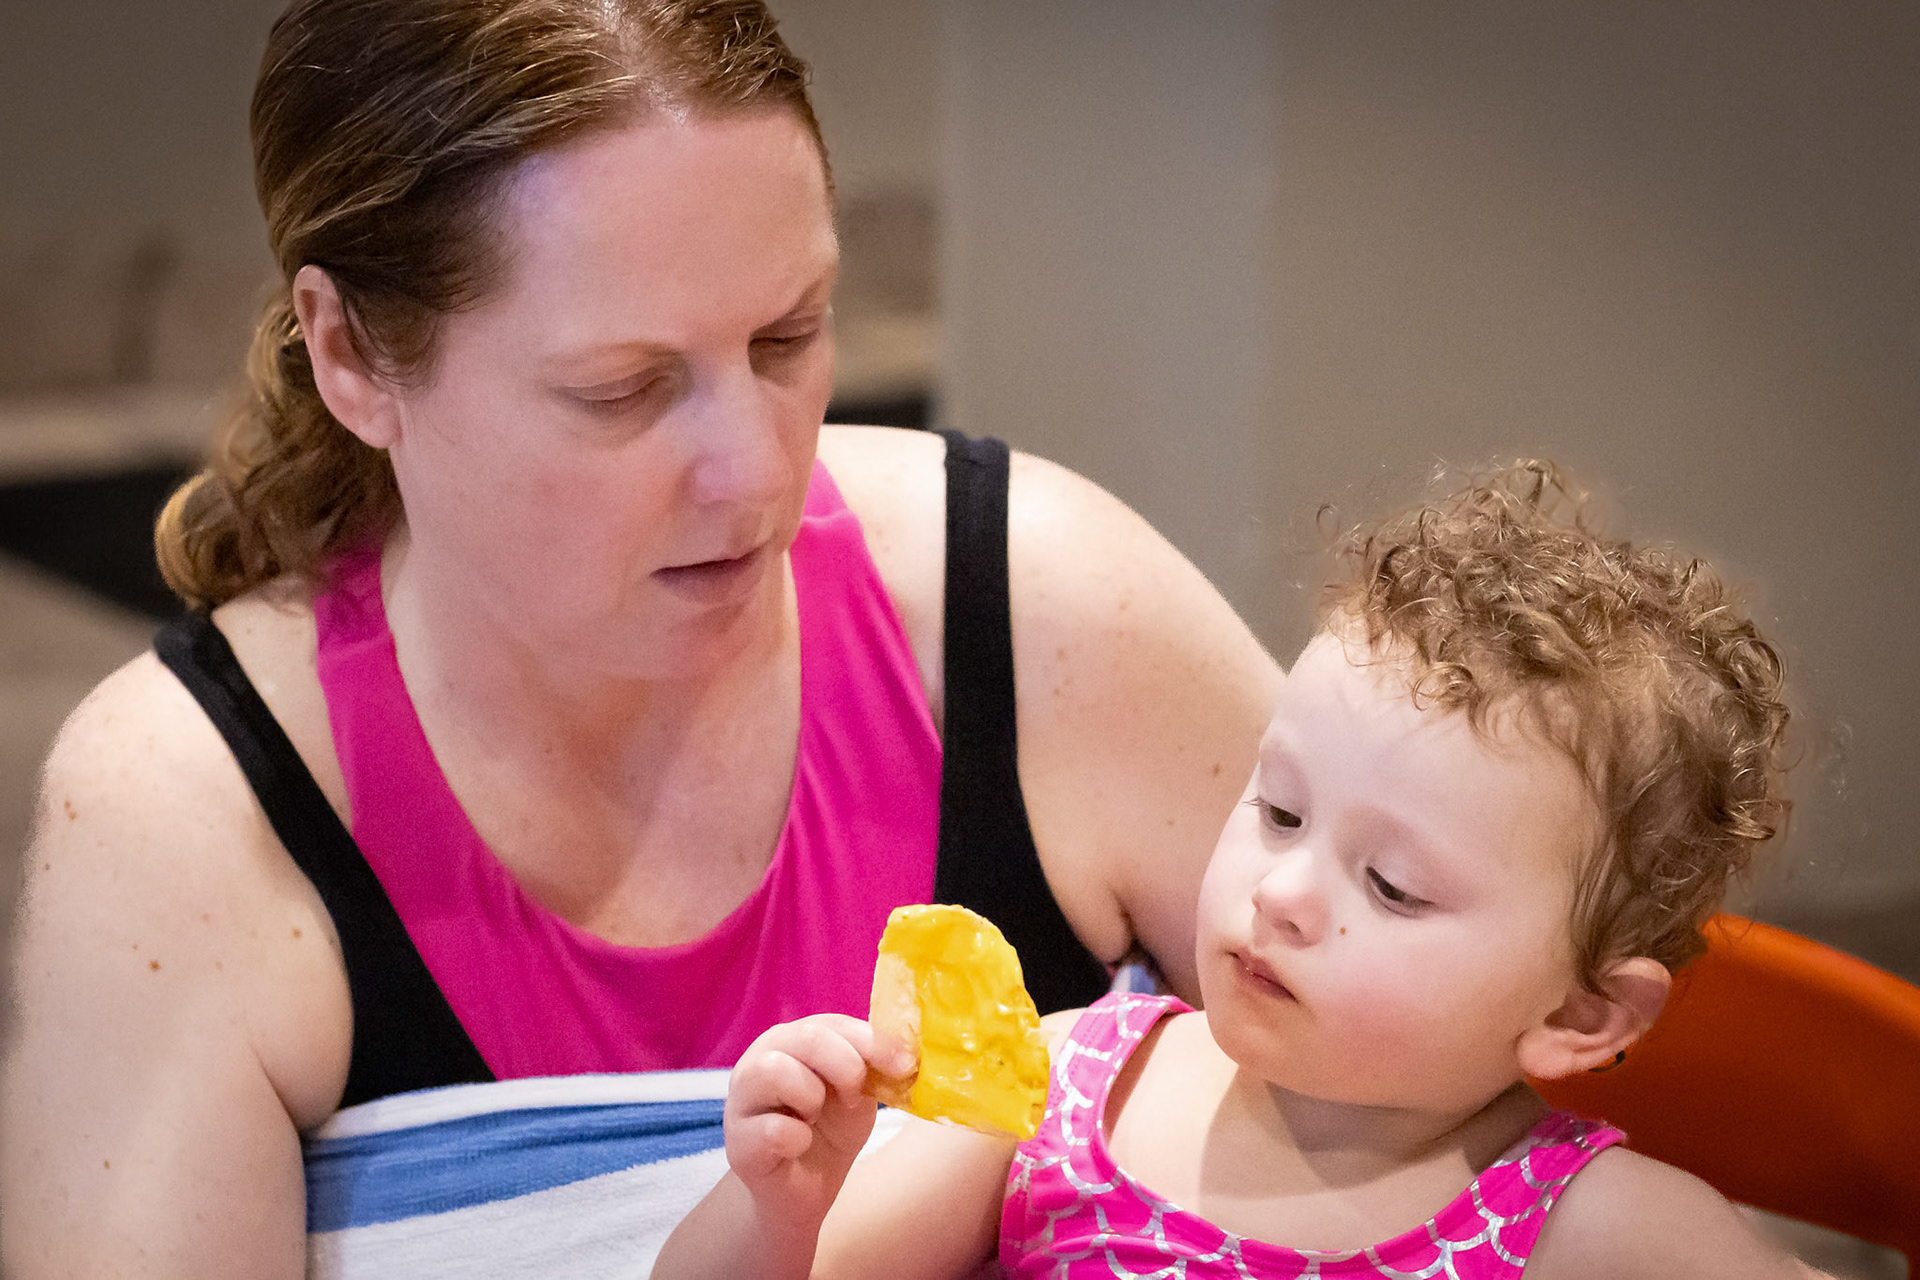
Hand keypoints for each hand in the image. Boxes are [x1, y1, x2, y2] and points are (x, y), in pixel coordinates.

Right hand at [724, 1014, 911, 1232]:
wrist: (804, 1190)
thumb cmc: (829, 1130)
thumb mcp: (858, 1093)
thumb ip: (872, 1066)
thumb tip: (907, 1052)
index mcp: (794, 1039)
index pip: (833, 1023)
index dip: (873, 1041)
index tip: (905, 1065)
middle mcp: (762, 1057)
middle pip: (806, 1037)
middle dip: (845, 1066)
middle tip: (854, 1097)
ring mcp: (742, 1097)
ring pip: (775, 1070)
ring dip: (810, 1096)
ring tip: (813, 1118)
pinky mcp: (737, 1141)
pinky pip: (772, 1129)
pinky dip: (797, 1139)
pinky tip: (799, 1146)